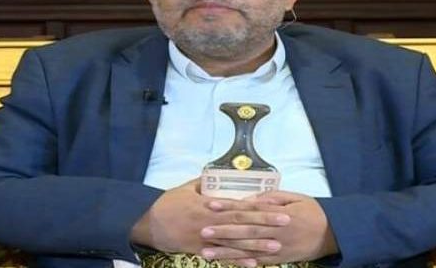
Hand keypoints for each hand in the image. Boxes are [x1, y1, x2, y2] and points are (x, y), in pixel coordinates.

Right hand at [130, 179, 290, 255]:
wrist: (150, 222)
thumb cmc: (169, 203)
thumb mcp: (187, 187)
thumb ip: (205, 183)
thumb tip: (218, 176)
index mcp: (211, 204)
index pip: (241, 206)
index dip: (261, 208)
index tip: (279, 208)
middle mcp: (212, 222)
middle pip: (243, 224)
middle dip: (266, 224)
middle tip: (286, 224)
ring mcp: (207, 238)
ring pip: (236, 243)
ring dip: (257, 245)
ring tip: (276, 246)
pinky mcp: (200, 250)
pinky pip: (223, 257)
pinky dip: (238, 261)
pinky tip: (253, 264)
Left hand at [200, 191, 338, 265]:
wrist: (333, 232)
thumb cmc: (311, 211)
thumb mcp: (293, 197)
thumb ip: (270, 198)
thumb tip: (249, 199)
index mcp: (276, 213)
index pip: (247, 209)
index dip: (228, 208)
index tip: (210, 205)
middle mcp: (274, 231)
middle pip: (244, 231)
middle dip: (222, 232)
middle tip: (202, 232)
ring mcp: (277, 247)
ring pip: (247, 250)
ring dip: (226, 252)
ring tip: (206, 252)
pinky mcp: (280, 259)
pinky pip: (258, 262)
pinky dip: (243, 263)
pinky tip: (228, 264)